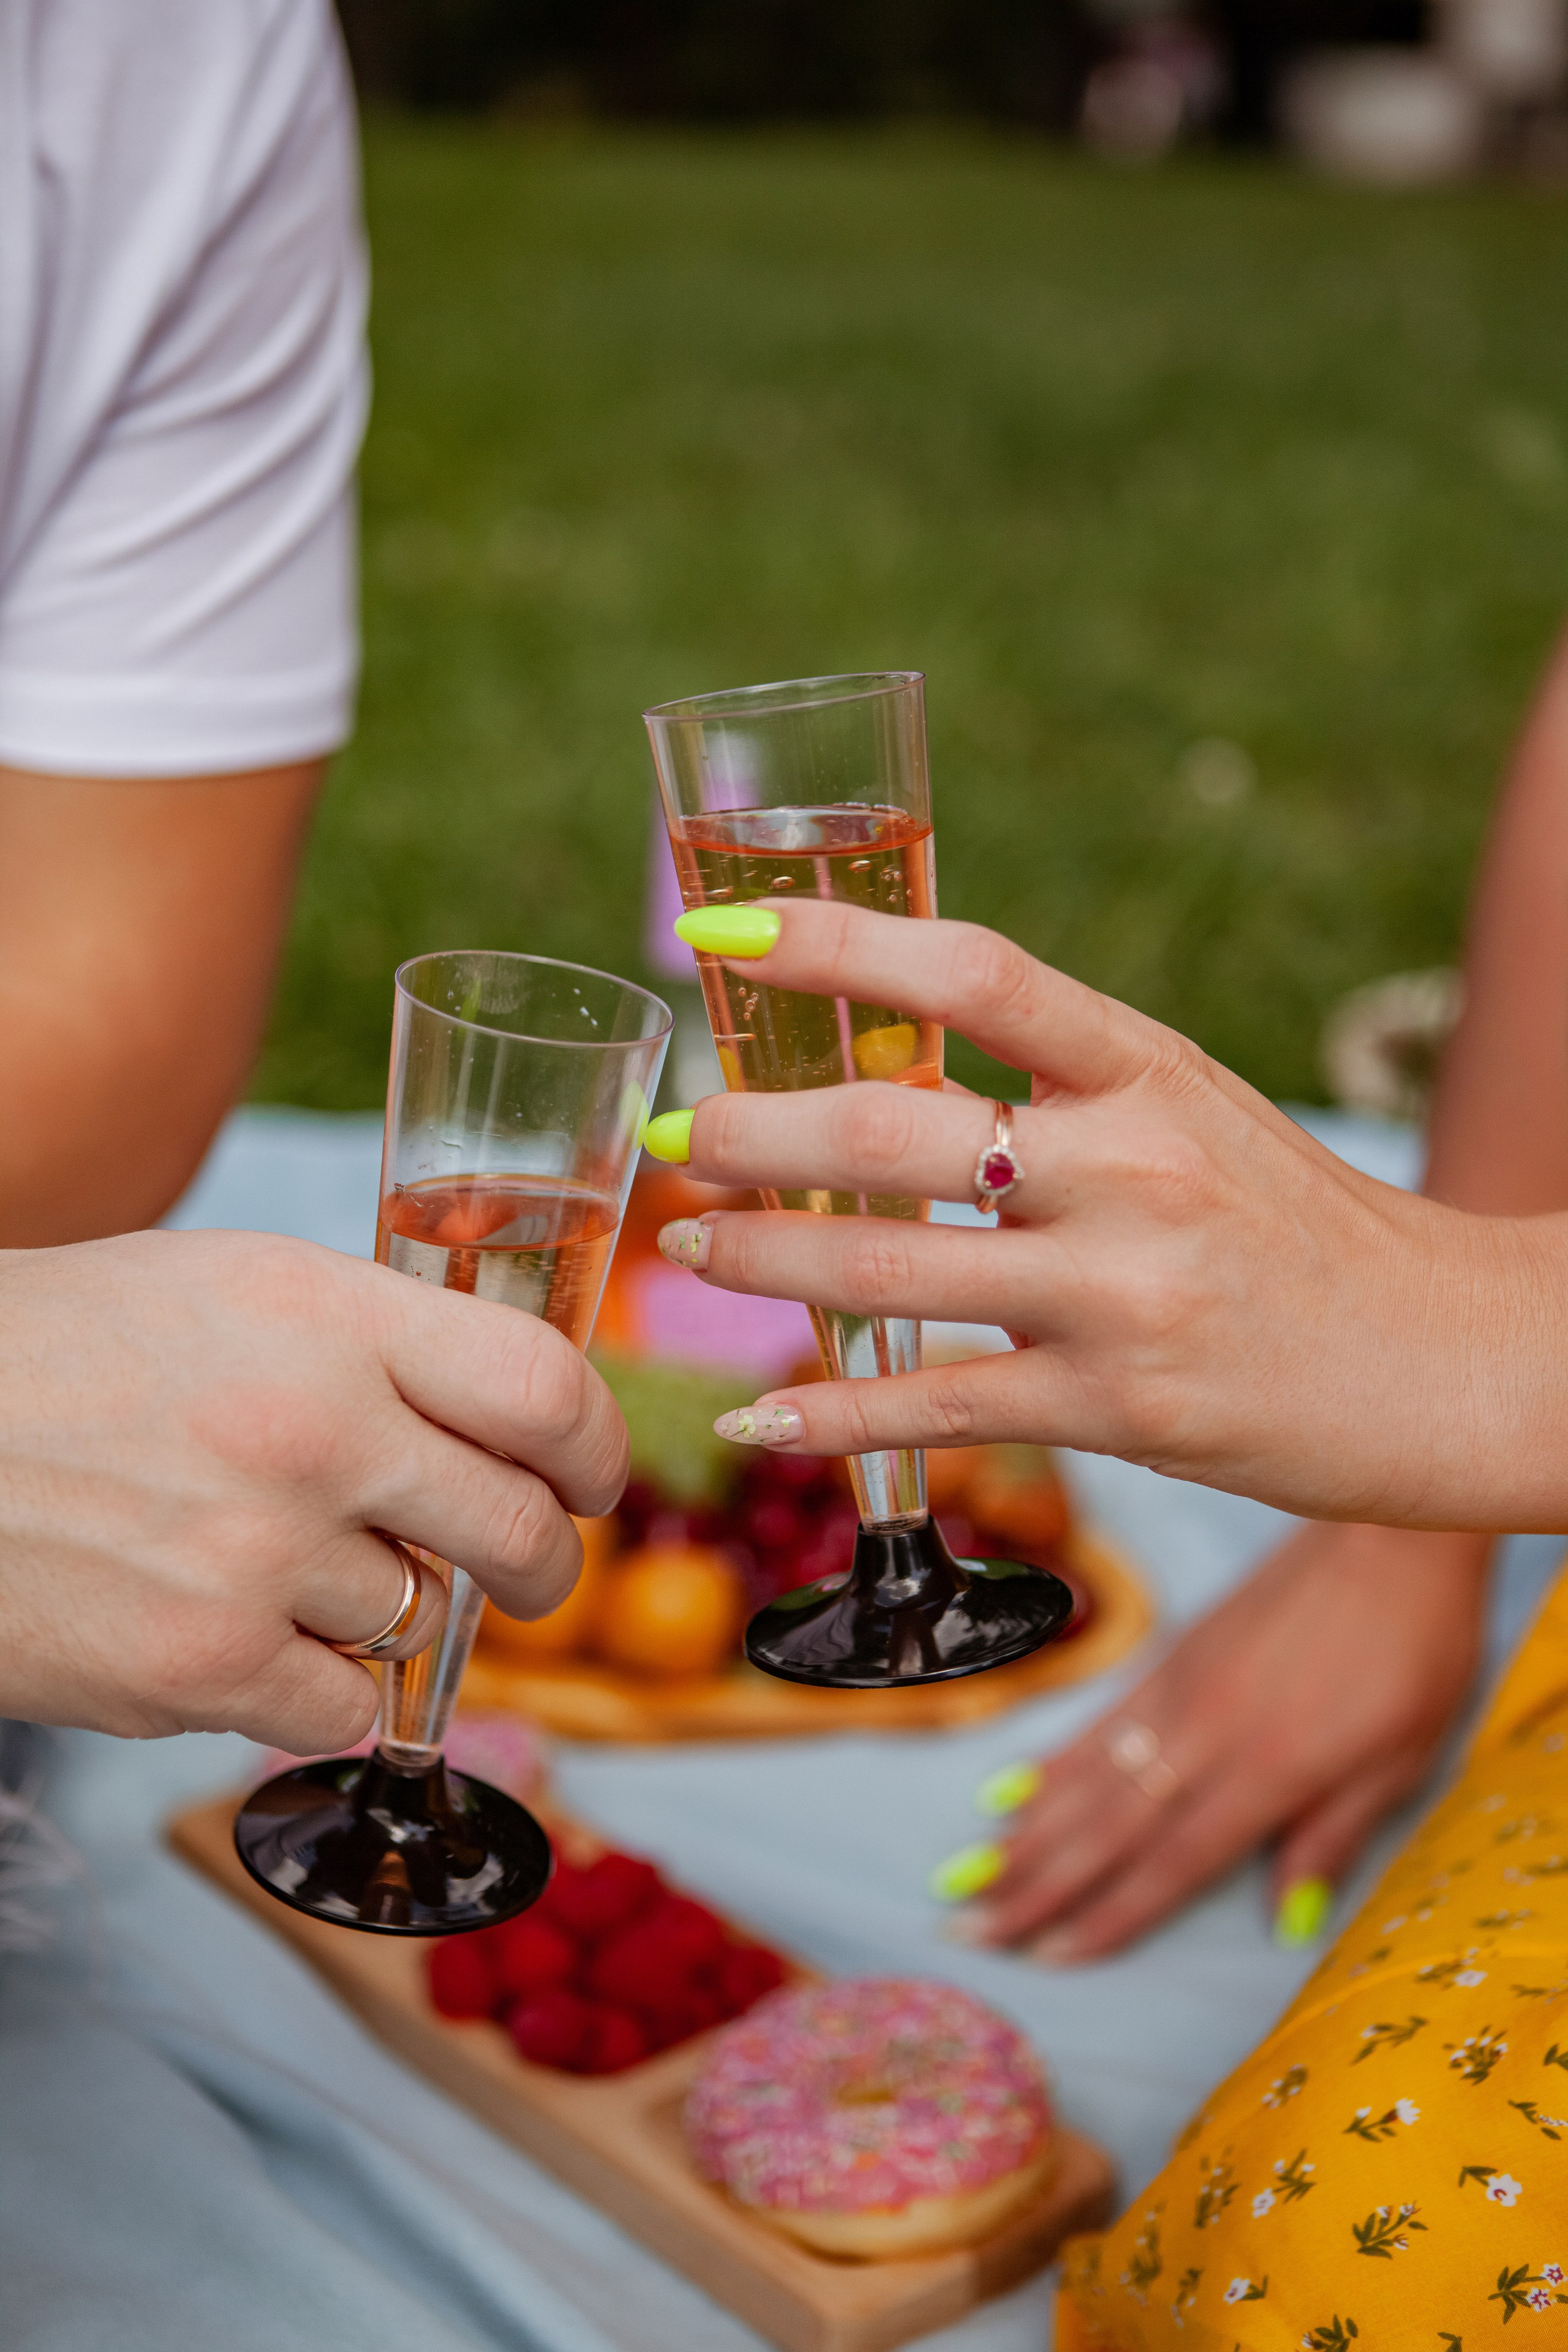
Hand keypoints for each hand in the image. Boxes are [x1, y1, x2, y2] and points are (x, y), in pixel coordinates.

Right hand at [0, 1229, 624, 1749]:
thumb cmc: (70, 1353)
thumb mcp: (234, 1289)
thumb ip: (377, 1340)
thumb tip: (508, 1416)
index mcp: (329, 1317)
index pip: (544, 1388)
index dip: (596, 1446)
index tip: (589, 1478)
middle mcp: (312, 1432)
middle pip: (520, 1530)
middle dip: (541, 1562)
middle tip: (521, 1564)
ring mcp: (258, 1558)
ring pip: (419, 1624)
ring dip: (382, 1612)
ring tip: (279, 1563)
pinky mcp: (200, 1668)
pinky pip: (341, 1707)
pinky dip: (313, 1687)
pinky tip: (240, 1631)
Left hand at [656, 900, 1562, 1528]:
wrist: (1451, 1357)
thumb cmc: (1301, 1225)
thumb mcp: (1196, 1109)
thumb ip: (1063, 1086)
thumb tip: (896, 1067)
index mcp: (1148, 1067)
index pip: (973, 971)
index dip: (833, 943)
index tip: (717, 932)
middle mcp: (1131, 1165)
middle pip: (893, 1132)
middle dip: (754, 1131)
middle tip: (678, 1133)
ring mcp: (1123, 1292)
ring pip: (891, 1273)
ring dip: (764, 1261)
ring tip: (691, 1248)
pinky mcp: (1121, 1408)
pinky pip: (941, 1407)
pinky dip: (835, 1420)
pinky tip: (762, 1422)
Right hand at [942, 1522, 1490, 1960]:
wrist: (1385, 1535)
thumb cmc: (1414, 1648)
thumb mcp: (1404, 1757)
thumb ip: (1332, 1835)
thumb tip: (1285, 1918)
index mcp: (1267, 1771)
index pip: (1170, 1863)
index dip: (1105, 1916)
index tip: (1043, 1958)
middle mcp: (1206, 1736)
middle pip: (1107, 1828)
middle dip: (1032, 1885)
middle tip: (963, 1928)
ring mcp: (1180, 1691)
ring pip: (1089, 1776)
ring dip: (1023, 1832)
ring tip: (963, 1874)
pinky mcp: (1175, 1656)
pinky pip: (1102, 1721)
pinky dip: (1053, 1761)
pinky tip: (1013, 1789)